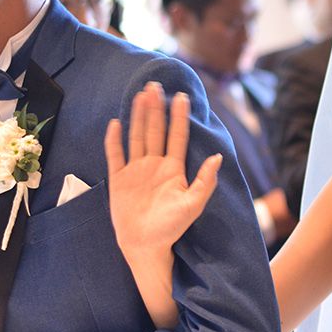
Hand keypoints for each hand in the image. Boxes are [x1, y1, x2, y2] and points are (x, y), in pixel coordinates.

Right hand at [106, 82, 222, 258]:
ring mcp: (135, 170)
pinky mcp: (118, 179)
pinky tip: (115, 124)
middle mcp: (154, 165)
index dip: (179, 117)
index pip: (177, 137)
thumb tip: (218, 157)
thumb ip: (205, 181)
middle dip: (156, 108)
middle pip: (155, 130)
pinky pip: (115, 155)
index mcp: (173, 169)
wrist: (146, 245)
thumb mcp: (193, 205)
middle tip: (156, 85)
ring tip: (140, 95)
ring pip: (137, 137)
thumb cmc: (172, 227)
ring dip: (138, 116)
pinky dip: (114, 141)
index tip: (182, 97)